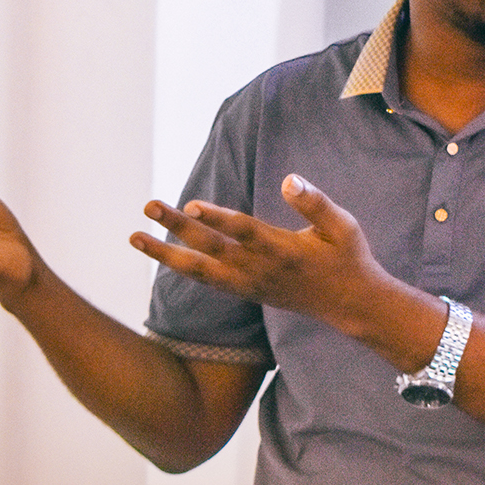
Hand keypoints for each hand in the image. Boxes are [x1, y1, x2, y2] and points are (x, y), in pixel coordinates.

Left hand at [130, 174, 393, 337]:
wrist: (351, 306)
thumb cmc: (348, 258)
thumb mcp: (343, 226)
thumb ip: (315, 204)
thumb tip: (290, 179)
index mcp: (283, 251)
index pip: (244, 232)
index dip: (218, 219)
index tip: (192, 204)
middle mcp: (259, 270)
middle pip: (210, 248)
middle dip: (177, 227)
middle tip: (149, 205)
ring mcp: (249, 284)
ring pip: (199, 270)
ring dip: (165, 253)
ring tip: (134, 237)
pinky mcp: (245, 291)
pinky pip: (206, 280)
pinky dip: (181, 267)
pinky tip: (159, 252)